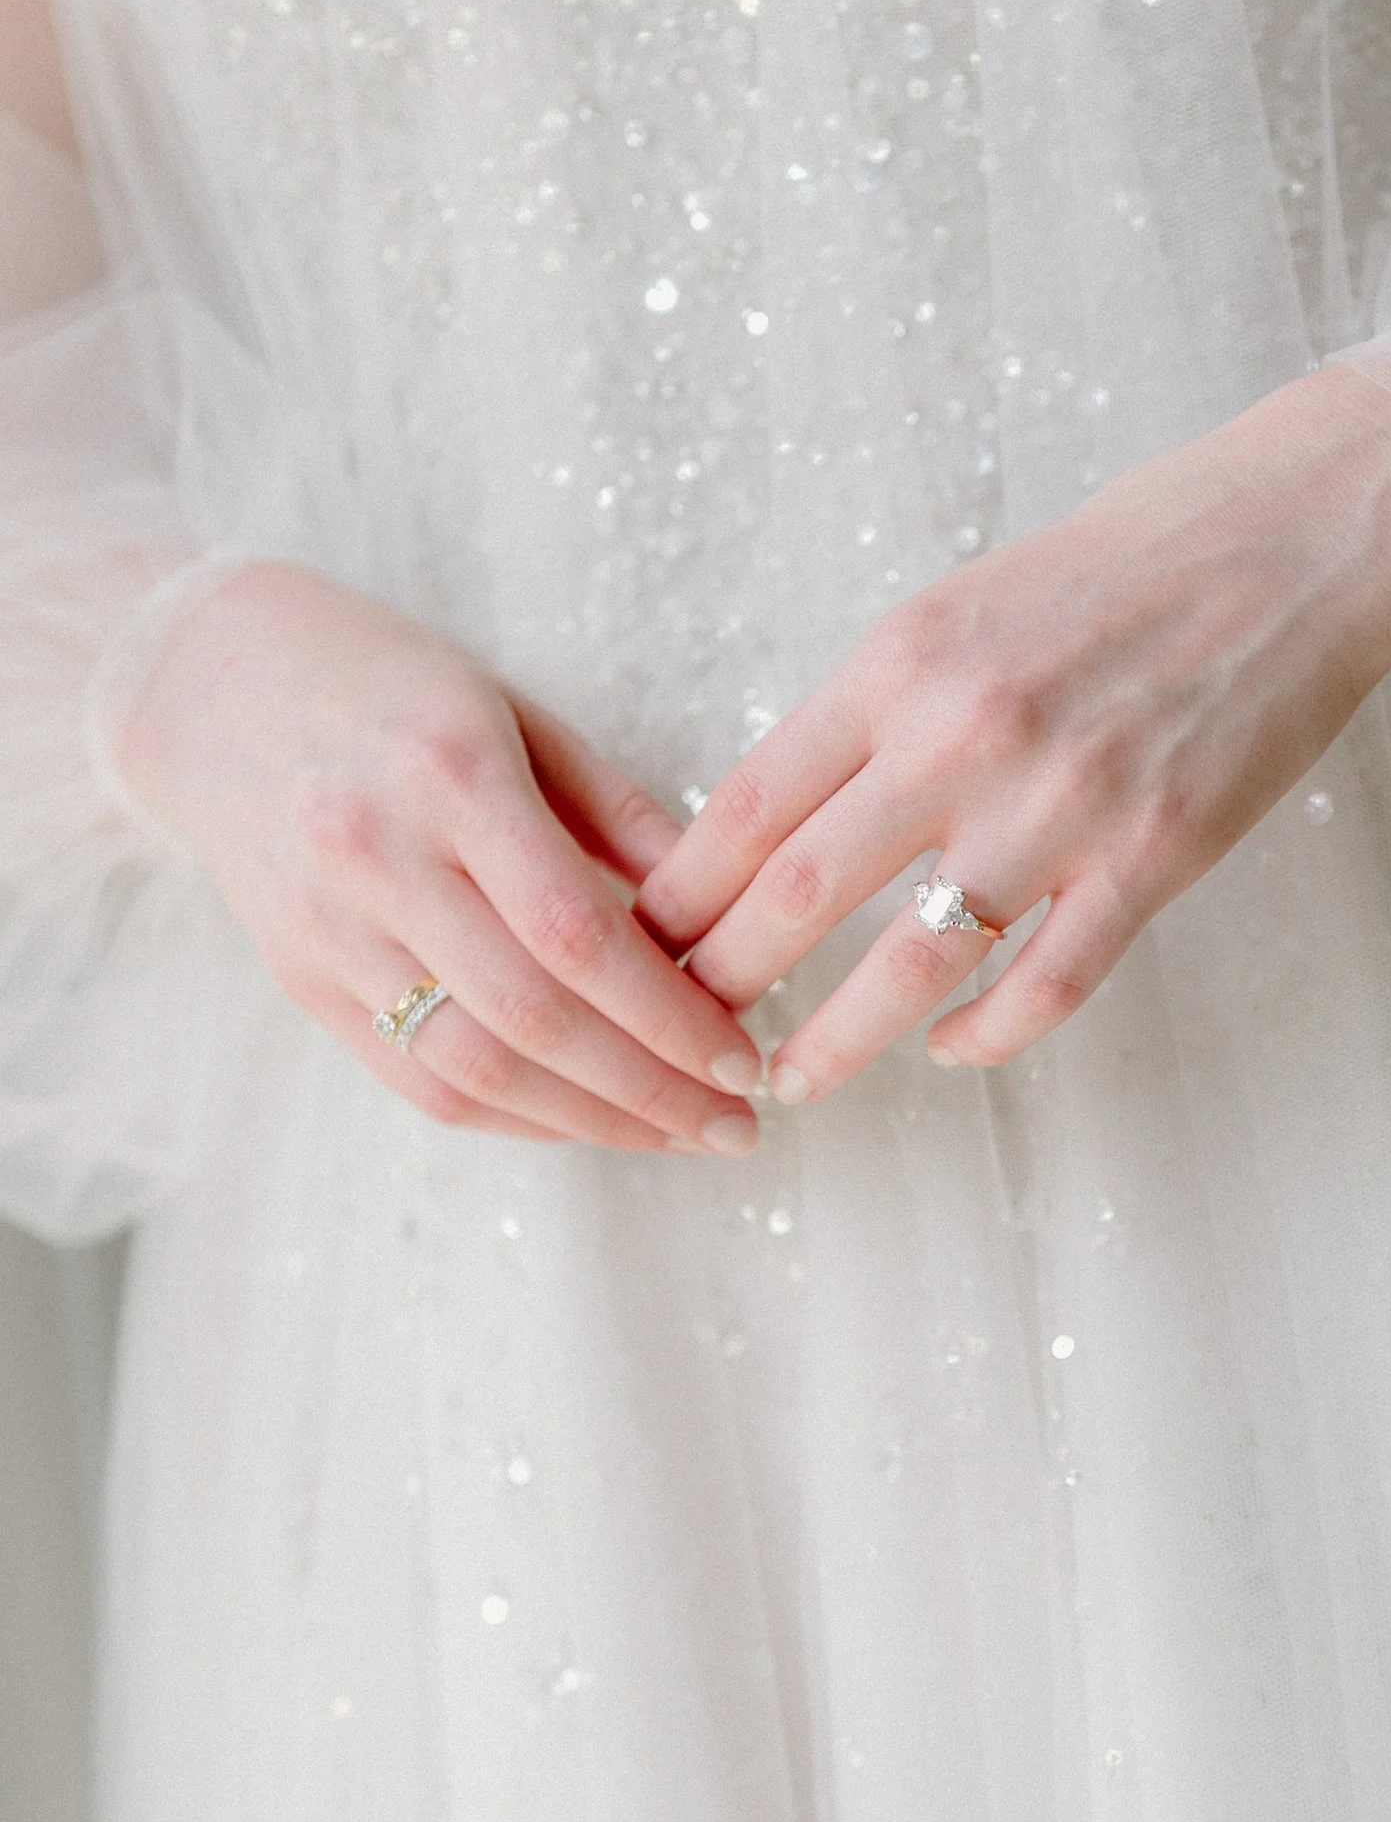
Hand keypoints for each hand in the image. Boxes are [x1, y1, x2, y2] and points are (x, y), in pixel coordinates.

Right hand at [117, 563, 765, 1153]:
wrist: (216, 687)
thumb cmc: (394, 687)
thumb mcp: (518, 713)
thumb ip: (621, 814)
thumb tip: (725, 912)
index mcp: (451, 775)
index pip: (575, 932)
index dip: (669, 1014)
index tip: (744, 1058)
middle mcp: (378, 859)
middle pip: (530, 1018)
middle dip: (650, 1090)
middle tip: (735, 1126)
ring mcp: (328, 929)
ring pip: (470, 1068)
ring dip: (590, 1121)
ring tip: (677, 1135)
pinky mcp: (302, 979)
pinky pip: (416, 1079)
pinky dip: (514, 1116)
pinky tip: (589, 1120)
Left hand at [637, 367, 1390, 1095]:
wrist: (1299, 538)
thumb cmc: (1128, 564)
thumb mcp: (967, 606)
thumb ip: (881, 708)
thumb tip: (785, 817)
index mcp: (903, 662)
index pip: (748, 804)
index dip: (679, 894)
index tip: (637, 945)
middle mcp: (966, 734)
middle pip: (800, 893)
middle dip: (720, 982)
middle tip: (680, 1034)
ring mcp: (1062, 805)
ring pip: (910, 963)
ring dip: (835, 1039)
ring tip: (789, 1078)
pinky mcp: (1153, 858)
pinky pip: (1046, 983)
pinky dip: (984, 1033)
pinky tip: (949, 1048)